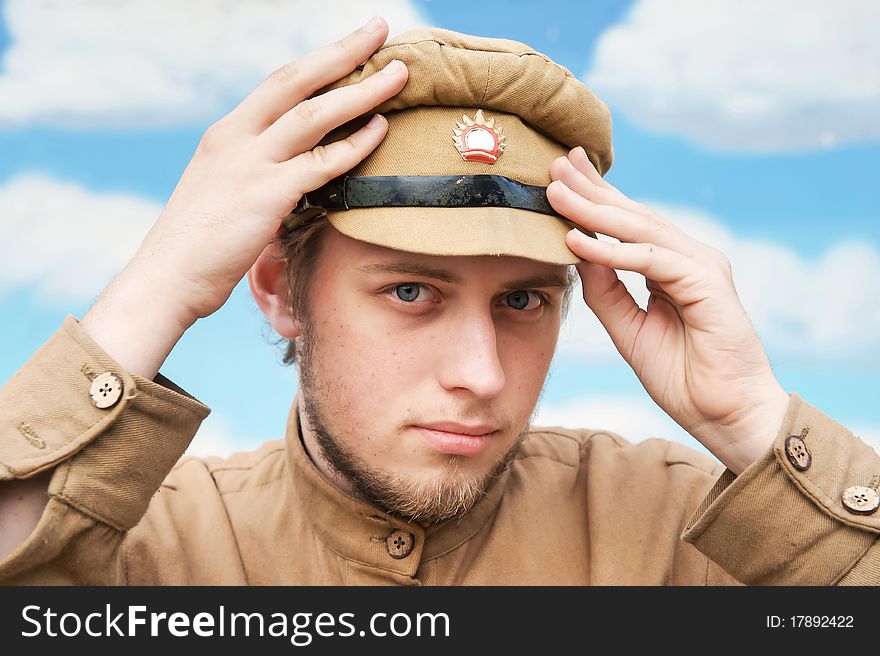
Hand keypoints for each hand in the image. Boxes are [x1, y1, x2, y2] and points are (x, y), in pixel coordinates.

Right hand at [81, 17, 407, 378]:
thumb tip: (294, 171)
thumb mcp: (223, 192)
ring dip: (362, 90)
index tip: (351, 44)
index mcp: (227, 133)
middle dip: (343, 50)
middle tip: (380, 28)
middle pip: (298, 79)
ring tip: (399, 74)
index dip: (318, 60)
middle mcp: (237, 137)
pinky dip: (355, 144)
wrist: (168, 278)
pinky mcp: (266, 194)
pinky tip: (381, 129)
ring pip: (315, 113)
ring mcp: (250, 163)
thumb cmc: (198, 244)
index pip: (279, 83)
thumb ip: (256, 171)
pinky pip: (321, 162)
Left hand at [547, 147, 788, 473]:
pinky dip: (613, 251)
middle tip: (556, 162)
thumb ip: (605, 291)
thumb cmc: (683, 377)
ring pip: (641, 229)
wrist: (726, 415)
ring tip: (557, 191)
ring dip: (595, 210)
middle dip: (592, 189)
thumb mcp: (628, 329)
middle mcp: (688, 258)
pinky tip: (579, 240)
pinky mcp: (708, 284)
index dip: (594, 198)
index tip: (560, 176)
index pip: (627, 224)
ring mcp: (702, 267)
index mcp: (671, 267)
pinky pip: (652, 260)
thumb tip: (577, 252)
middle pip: (633, 215)